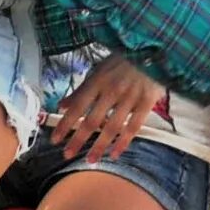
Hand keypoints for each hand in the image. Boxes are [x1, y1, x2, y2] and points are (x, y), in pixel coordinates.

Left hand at [50, 56, 165, 160]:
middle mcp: (111, 91)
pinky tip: (115, 154)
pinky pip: (133, 127)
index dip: (65, 124)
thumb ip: (81, 89)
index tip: (55, 139)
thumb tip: (62, 105)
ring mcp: (130, 98)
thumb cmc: (124, 59)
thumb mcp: (98, 69)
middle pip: (92, 120)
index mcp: (97, 81)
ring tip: (90, 160)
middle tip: (67, 154)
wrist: (154, 49)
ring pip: (111, 127)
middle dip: (78, 140)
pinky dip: (123, 142)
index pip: (77, 107)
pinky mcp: (146, 103)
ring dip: (99, 146)